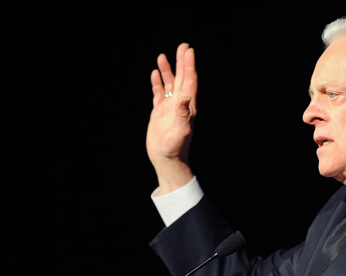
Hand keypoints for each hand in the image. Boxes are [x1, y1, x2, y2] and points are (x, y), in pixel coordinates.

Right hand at [146, 43, 197, 193]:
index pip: (189, 81)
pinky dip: (158, 83)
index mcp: (188, 106)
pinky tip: (155, 74)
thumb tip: (186, 96)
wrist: (166, 160)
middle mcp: (180, 104)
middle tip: (182, 46)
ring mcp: (170, 108)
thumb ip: (184, 114)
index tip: (189, 51)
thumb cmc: (175, 148)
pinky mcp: (159, 113)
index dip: (189, 66)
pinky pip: (159, 94)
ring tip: (163, 56)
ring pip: (169, 84)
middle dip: (182, 62)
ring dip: (168, 70)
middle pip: (182, 78)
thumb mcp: (181, 131)